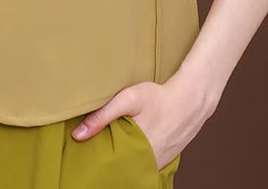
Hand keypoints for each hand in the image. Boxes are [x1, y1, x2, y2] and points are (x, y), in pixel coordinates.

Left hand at [70, 73, 216, 170]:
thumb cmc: (158, 98)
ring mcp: (159, 163)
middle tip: (100, 153)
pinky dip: (138, 159)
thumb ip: (102, 116)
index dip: (100, 163)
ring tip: (116, 149)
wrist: (190, 100)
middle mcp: (149, 162)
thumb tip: (77, 135)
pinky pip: (147, 165)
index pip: (111, 167)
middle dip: (112, 163)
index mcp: (137, 151)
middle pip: (123, 168)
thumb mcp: (128, 99)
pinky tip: (133, 148)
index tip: (90, 157)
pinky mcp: (166, 159)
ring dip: (125, 161)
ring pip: (135, 168)